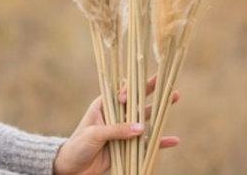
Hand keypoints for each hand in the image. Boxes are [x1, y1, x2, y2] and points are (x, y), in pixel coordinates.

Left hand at [52, 76, 179, 174]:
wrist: (71, 169)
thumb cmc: (77, 145)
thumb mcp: (94, 134)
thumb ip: (117, 130)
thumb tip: (141, 128)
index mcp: (104, 105)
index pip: (121, 92)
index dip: (129, 90)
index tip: (129, 99)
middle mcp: (116, 115)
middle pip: (137, 100)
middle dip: (152, 90)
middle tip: (166, 81)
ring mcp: (123, 130)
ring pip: (145, 118)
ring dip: (159, 111)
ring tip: (175, 97)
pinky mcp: (127, 147)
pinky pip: (145, 143)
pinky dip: (158, 142)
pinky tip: (173, 140)